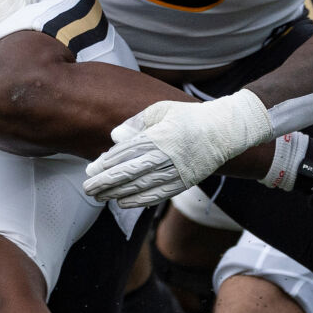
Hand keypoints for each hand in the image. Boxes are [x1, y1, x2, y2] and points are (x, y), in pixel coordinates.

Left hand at [83, 90, 273, 207]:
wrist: (224, 131)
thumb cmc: (189, 117)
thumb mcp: (162, 110)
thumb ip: (137, 122)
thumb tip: (114, 138)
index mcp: (161, 135)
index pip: (127, 152)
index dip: (107, 163)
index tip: (91, 169)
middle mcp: (168, 155)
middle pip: (131, 172)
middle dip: (107, 182)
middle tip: (88, 188)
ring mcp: (178, 171)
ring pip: (142, 186)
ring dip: (118, 193)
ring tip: (100, 196)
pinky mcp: (185, 182)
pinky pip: (158, 194)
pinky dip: (139, 200)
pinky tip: (123, 202)